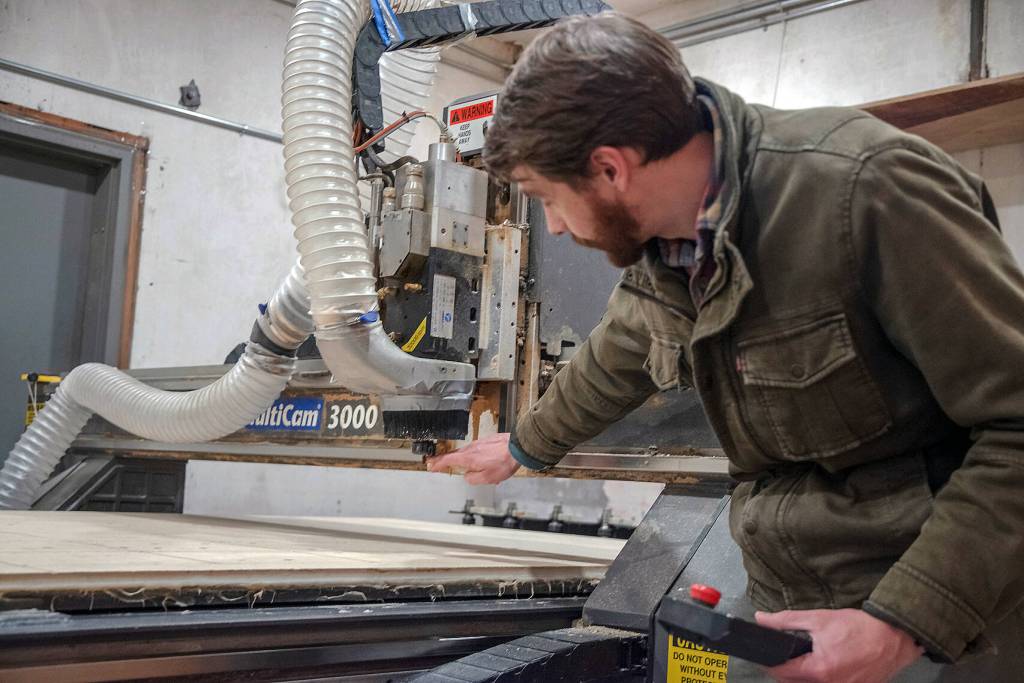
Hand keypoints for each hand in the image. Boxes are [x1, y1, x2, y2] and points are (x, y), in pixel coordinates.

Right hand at [425, 432, 520, 483]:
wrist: (518, 448)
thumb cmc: (503, 462)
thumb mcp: (486, 478)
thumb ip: (472, 479)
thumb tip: (467, 476)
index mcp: (468, 458)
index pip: (448, 459)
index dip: (437, 463)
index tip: (430, 464)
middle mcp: (472, 448)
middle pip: (455, 454)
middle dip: (445, 459)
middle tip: (436, 463)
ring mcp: (480, 443)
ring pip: (467, 452)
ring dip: (462, 459)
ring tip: (463, 467)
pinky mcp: (487, 441)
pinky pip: (477, 450)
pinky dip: (474, 456)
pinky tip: (482, 463)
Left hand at [756, 609, 922, 682]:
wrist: (894, 636)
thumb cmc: (858, 627)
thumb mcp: (819, 618)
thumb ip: (786, 621)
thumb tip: (761, 619)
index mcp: (818, 670)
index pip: (781, 673)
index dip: (770, 662)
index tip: (767, 654)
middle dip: (786, 671)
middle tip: (787, 654)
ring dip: (803, 677)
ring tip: (806, 660)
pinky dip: (822, 680)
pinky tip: (826, 667)